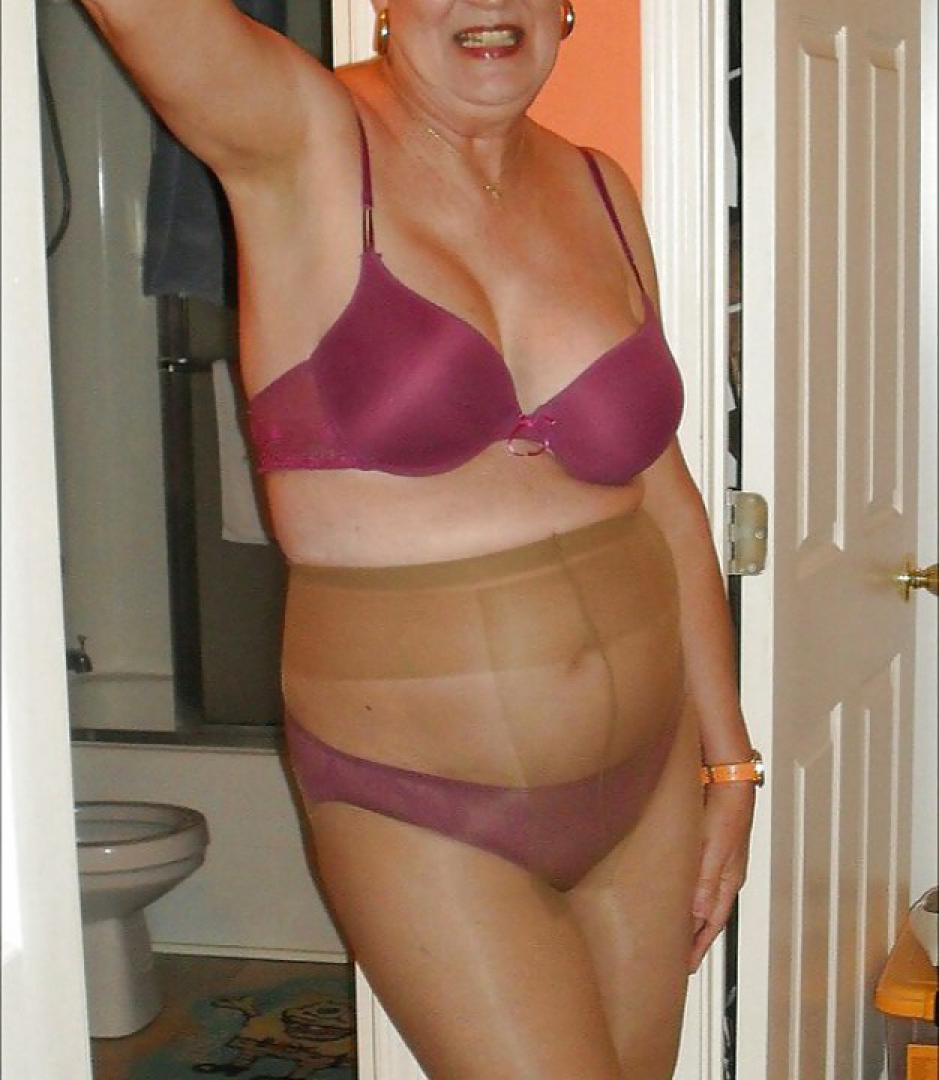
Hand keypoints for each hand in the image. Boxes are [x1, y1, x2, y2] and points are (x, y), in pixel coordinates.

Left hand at [688, 782, 755, 971]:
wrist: (730, 779)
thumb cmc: (727, 811)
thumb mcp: (715, 849)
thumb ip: (706, 881)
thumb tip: (697, 914)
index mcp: (729, 880)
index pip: (712, 923)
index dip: (699, 945)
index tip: (687, 966)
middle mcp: (725, 875)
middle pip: (708, 915)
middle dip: (695, 937)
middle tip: (678, 956)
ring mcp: (718, 862)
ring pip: (703, 899)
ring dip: (691, 917)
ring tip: (674, 932)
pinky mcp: (708, 849)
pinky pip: (698, 882)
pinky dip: (689, 895)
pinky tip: (676, 894)